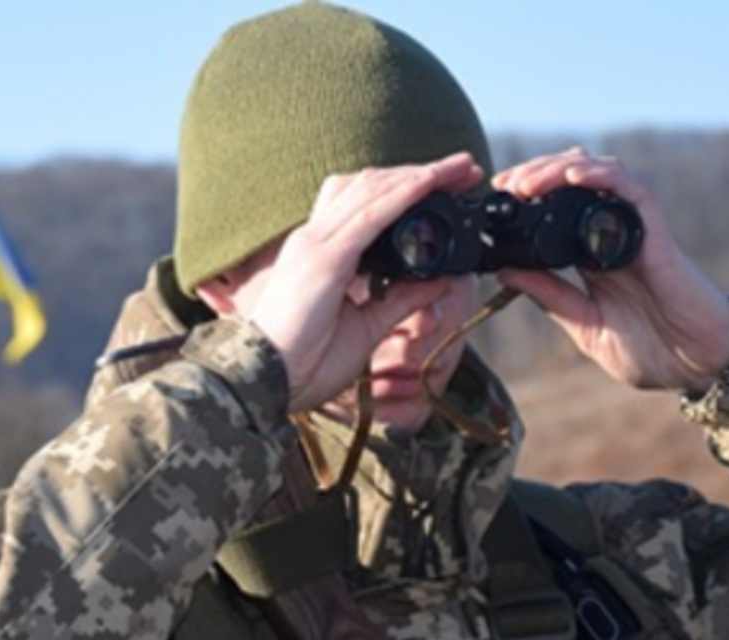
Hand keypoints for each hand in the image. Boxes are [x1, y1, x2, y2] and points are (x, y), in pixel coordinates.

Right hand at [198, 152, 484, 412]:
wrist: (264, 383)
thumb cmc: (304, 363)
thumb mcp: (366, 326)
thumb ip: (401, 300)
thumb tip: (441, 281)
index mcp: (320, 252)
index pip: (364, 202)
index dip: (406, 187)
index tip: (447, 185)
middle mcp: (314, 239)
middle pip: (371, 185)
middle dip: (420, 172)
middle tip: (464, 167)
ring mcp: (316, 245)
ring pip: (372, 190)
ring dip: (419, 174)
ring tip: (458, 167)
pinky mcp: (323, 259)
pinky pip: (370, 215)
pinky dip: (403, 194)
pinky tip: (430, 183)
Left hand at [491, 148, 728, 392]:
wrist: (700, 365)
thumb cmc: (653, 350)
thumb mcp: (586, 324)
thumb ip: (551, 296)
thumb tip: (506, 270)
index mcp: (592, 255)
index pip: (556, 207)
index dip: (527, 196)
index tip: (496, 200)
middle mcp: (612, 233)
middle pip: (573, 180)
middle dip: (535, 174)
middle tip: (503, 184)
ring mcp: (635, 229)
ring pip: (598, 174)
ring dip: (558, 169)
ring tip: (526, 182)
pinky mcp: (656, 231)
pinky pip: (631, 189)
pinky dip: (602, 176)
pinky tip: (573, 175)